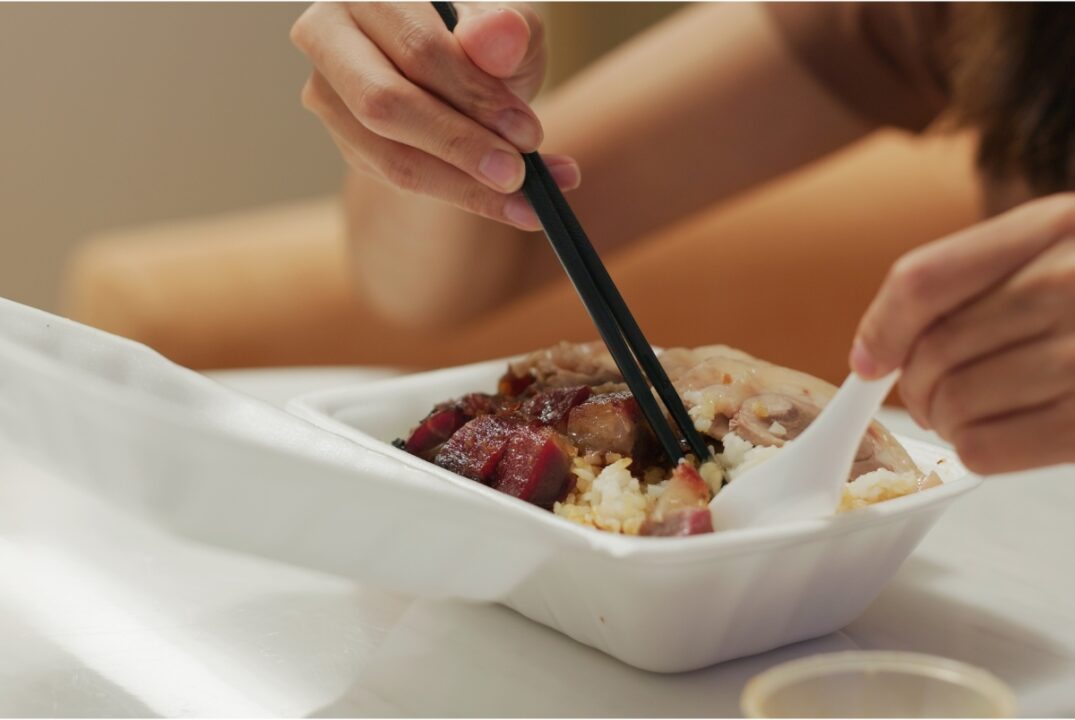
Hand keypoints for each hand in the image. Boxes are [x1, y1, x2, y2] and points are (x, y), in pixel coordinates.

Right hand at [291, 2, 578, 229]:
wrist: (468, 71)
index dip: (471, 94)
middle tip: (516, 175)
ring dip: (465, 186)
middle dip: (458, 146)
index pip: (415, 49)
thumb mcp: (511, 26)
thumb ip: (505, 29)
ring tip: (529, 201)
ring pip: (389, 157)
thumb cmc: (487, 38)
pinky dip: (464, 196)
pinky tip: (514, 204)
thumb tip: (492, 38)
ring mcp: (329, 94)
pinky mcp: (347, 142)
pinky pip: (401, 181)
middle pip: (382, 105)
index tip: (527, 131)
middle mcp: (329, 36)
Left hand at [851, 193, 1074, 472]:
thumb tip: (874, 352)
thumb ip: (973, 278)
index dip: (881, 327)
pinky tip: (989, 433)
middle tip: (925, 394)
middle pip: (933, 350)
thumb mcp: (1058, 245)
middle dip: (913, 385)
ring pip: (955, 402)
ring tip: (961, 412)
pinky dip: (972, 448)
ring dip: (942, 418)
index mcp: (1055, 226)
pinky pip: (989, 448)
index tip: (870, 359)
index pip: (924, 280)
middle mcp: (1072, 284)